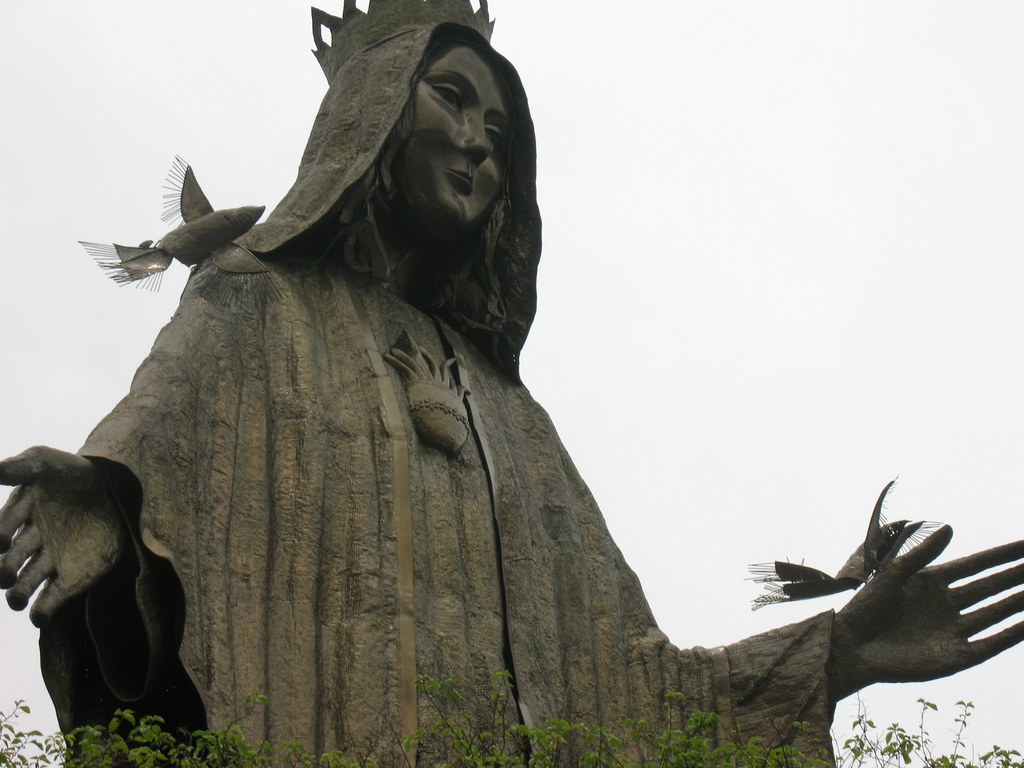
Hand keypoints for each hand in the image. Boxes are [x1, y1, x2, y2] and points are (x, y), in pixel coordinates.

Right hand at [0, 446, 124, 626]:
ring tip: (17, 599)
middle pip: (10, 563)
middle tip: (6, 575)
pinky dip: (43, 610)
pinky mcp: (74, 577)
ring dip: (19, 594)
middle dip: (4, 571)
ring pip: (26, 585)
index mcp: (19, 516)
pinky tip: (39, 614)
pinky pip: (53, 598)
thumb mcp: (49, 462)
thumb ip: (22, 467)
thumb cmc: (75, 473)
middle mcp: (31, 542)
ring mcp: (52, 561)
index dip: (0, 536)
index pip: (3, 531)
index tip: (2, 542)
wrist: (115, 487)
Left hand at [828, 525, 1023, 700]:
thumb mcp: (893, 574)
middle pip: (991, 588)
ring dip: (1019, 602)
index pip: (975, 566)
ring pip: (996, 613)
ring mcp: (953, 630)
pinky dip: (1011, 634)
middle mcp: (947, 605)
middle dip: (1017, 576)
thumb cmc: (866, 607)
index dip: (1000, 556)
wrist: (851, 646)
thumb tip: (951, 528)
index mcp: (931, 583)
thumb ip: (923, 554)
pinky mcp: (955, 656)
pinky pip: (990, 643)